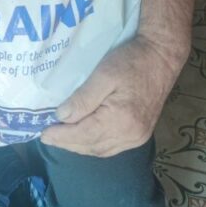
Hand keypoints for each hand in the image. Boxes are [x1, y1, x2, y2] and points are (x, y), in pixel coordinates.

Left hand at [40, 36, 180, 156]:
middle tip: (48, 136)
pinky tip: (84, 138)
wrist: (162, 57)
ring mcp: (138, 137)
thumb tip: (62, 117)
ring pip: (102, 150)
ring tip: (62, 138)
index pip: (83, 135)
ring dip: (80, 146)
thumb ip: (83, 98)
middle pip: (91, 146)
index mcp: (120, 120)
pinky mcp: (141, 134)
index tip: (43, 134)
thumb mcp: (104, 74)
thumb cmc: (132, 61)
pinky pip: (112, 147)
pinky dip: (95, 145)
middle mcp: (130, 135)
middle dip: (68, 143)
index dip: (61, 136)